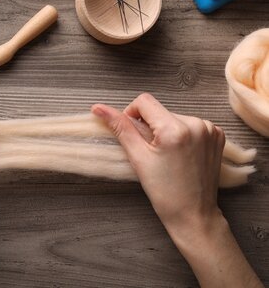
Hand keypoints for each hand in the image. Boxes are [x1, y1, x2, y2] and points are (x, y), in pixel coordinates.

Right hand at [92, 93, 261, 286]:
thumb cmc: (164, 191)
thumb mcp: (137, 157)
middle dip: (150, 126)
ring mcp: (209, 129)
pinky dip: (181, 134)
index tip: (134, 135)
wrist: (193, 214)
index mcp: (175, 129)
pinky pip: (190, 124)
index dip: (131, 114)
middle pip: (159, 110)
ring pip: (173, 117)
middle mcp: (196, 124)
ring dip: (166, 130)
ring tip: (167, 156)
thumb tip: (99, 108)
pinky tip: (180, 154)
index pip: (144, 101)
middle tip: (151, 152)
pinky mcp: (217, 135)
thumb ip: (119, 127)